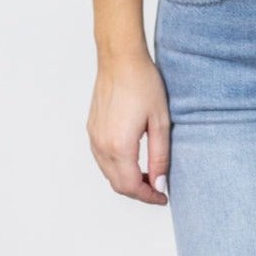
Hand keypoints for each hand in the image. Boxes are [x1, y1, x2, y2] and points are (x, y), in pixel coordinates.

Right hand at [86, 51, 170, 204]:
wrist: (120, 58)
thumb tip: (159, 183)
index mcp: (119, 146)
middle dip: (139, 191)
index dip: (149, 196)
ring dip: (127, 180)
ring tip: (148, 173)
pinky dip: (116, 167)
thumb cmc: (142, 83)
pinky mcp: (91, 129)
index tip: (163, 197)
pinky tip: (132, 158)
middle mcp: (102, 146)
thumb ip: (160, 156)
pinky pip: (102, 159)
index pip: (132, 186)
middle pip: (118, 184)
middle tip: (158, 187)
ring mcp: (94, 138)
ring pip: (108, 173)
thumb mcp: (160, 120)